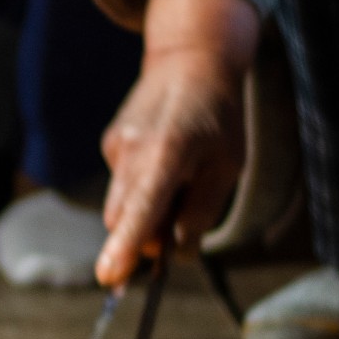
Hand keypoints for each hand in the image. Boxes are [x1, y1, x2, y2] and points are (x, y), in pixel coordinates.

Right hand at [95, 0, 260, 286]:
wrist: (190, 61)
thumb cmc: (219, 117)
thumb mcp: (228, 166)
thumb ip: (203, 211)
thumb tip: (177, 252)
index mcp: (168, 153)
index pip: (142, 209)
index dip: (126, 246)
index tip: (109, 277)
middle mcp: (133, 150)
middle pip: (123, 219)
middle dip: (143, 236)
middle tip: (179, 228)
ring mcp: (116, 146)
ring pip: (119, 205)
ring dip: (143, 212)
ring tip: (178, 180)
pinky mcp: (110, 143)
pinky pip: (122, 184)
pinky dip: (140, 188)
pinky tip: (164, 158)